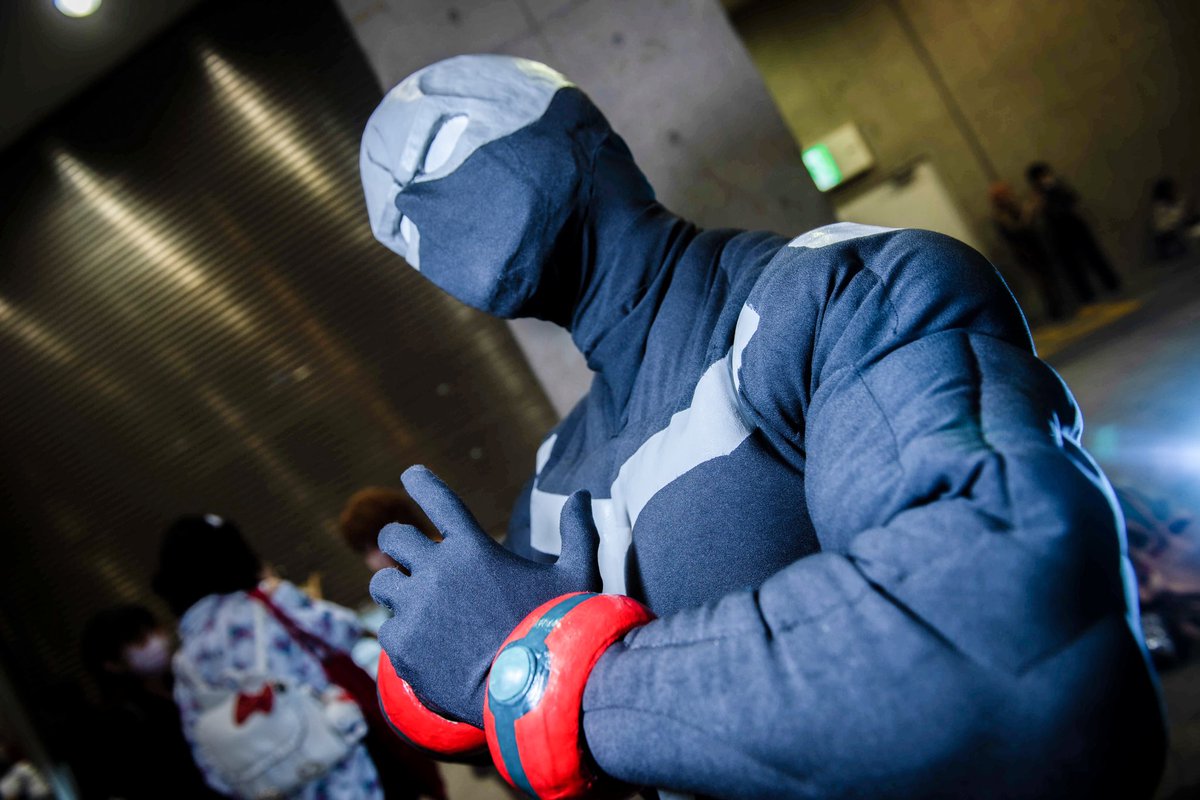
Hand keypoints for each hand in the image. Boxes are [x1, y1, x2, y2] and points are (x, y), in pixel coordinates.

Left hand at [370, 465, 600, 726]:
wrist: (532, 693)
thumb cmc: (558, 630)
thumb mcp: (578, 576)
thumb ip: (577, 531)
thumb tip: (582, 495)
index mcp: (473, 548)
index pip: (438, 500)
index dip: (421, 482)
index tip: (409, 473)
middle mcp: (437, 570)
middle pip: (393, 539)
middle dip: (398, 543)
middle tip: (408, 557)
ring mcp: (415, 607)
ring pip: (382, 583)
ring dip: (397, 589)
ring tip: (414, 605)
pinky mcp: (401, 643)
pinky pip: (386, 627)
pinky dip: (402, 633)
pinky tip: (423, 645)